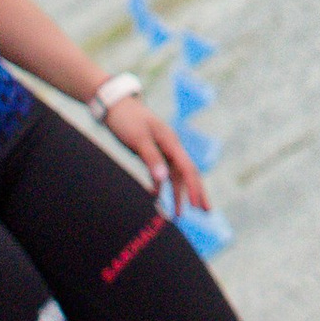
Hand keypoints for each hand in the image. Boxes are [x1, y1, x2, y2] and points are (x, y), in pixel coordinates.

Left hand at [105, 93, 209, 211]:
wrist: (114, 105)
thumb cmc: (127, 119)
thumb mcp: (138, 138)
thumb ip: (151, 158)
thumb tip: (164, 179)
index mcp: (171, 142)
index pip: (187, 169)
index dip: (193, 189)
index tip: (196, 207)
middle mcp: (170, 147)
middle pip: (188, 173)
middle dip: (196, 193)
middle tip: (205, 212)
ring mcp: (162, 149)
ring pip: (174, 175)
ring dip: (177, 194)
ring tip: (178, 215)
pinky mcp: (151, 152)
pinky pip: (161, 172)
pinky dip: (160, 186)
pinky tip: (156, 197)